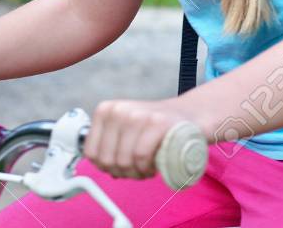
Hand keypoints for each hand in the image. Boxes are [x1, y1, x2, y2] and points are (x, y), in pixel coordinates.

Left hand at [83, 97, 198, 179]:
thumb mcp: (125, 128)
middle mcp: (119, 110)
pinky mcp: (157, 123)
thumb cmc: (154, 128)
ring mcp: (138, 115)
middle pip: (107, 160)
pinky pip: (141, 157)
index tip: (121, 167)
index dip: (106, 167)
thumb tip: (98, 164)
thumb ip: (108, 143)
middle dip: (123, 172)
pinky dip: (147, 168)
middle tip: (138, 169)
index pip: (91, 153)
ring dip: (137, 173)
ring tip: (147, 167)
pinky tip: (154, 166)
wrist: (190, 114)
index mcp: (106, 110)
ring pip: (124, 161)